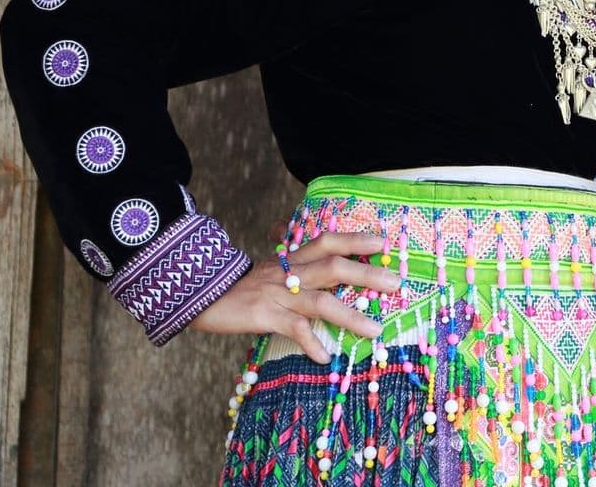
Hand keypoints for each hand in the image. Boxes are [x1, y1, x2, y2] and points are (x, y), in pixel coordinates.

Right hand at [190, 231, 399, 361]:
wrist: (200, 295)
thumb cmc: (242, 287)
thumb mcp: (272, 271)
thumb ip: (297, 268)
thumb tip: (327, 268)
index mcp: (291, 258)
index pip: (327, 241)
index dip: (355, 239)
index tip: (384, 242)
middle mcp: (288, 272)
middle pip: (332, 266)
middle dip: (366, 273)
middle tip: (396, 282)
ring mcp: (277, 294)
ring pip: (319, 300)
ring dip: (350, 315)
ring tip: (375, 330)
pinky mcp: (264, 316)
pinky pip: (293, 328)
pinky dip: (311, 343)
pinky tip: (324, 357)